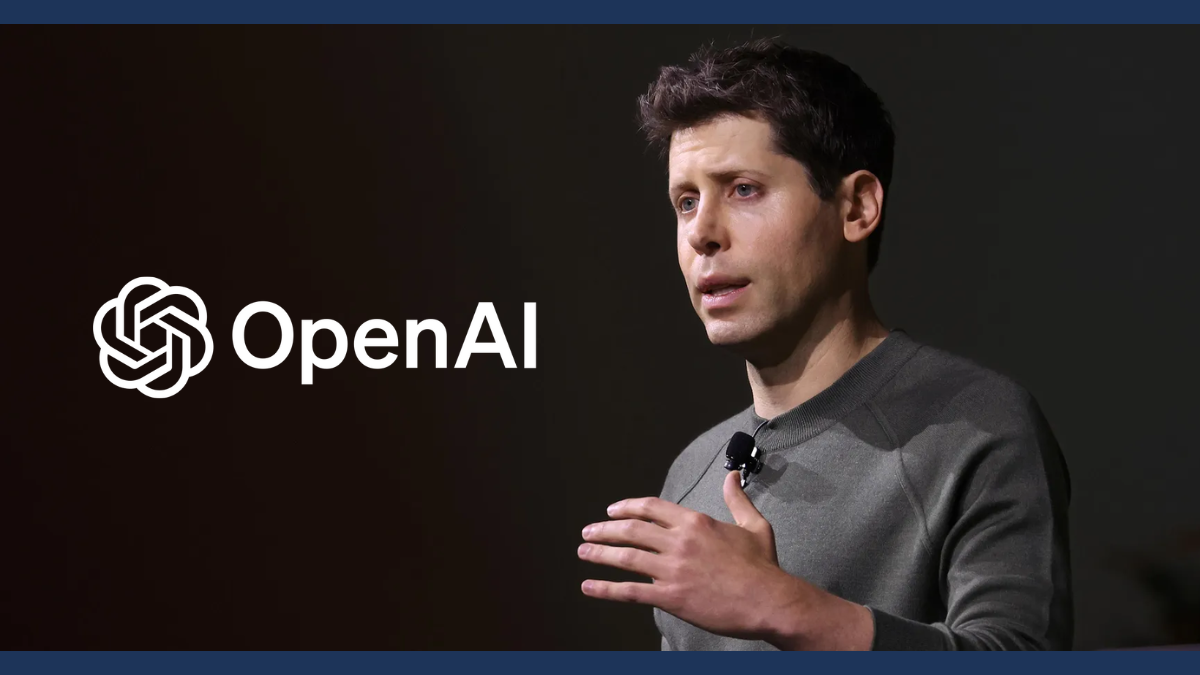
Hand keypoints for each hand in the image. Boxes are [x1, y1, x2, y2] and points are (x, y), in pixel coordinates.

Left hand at [576, 470, 798, 640]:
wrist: (769, 600)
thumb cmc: (763, 566)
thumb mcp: (754, 525)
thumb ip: (737, 499)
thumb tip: (732, 476)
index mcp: (695, 522)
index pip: (651, 507)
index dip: (627, 507)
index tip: (613, 510)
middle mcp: (679, 541)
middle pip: (632, 530)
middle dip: (605, 529)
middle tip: (588, 531)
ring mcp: (673, 569)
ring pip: (626, 557)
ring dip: (600, 553)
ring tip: (583, 552)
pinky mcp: (671, 596)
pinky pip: (631, 591)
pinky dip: (606, 589)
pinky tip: (589, 587)